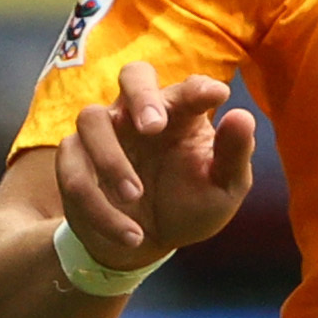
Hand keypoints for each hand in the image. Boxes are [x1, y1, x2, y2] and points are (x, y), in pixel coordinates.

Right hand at [57, 63, 257, 275]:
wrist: (150, 243)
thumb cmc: (191, 205)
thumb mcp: (223, 188)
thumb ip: (233, 154)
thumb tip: (242, 116)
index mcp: (182, 113)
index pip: (188, 89)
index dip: (198, 88)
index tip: (217, 96)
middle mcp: (140, 114)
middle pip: (133, 75)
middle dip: (141, 95)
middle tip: (154, 126)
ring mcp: (104, 134)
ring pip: (91, 120)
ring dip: (110, 159)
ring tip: (134, 195)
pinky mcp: (75, 163)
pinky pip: (75, 174)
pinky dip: (102, 209)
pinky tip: (132, 235)